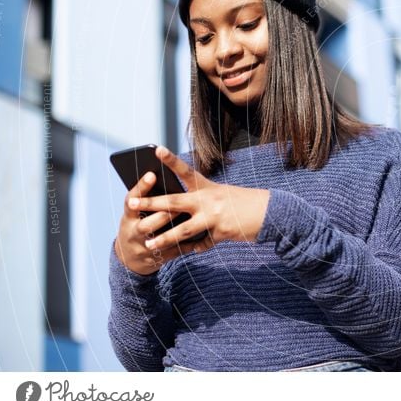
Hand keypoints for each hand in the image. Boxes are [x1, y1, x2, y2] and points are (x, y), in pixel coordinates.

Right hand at [114, 171, 181, 275]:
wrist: (129, 257)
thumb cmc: (139, 223)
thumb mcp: (136, 213)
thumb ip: (148, 200)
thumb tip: (163, 178)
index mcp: (128, 216)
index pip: (131, 200)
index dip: (141, 188)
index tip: (152, 174)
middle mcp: (132, 232)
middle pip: (146, 224)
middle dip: (163, 213)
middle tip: (178, 202)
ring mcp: (142, 247)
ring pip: (158, 239)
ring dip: (174, 230)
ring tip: (188, 220)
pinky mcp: (155, 258)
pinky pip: (171, 252)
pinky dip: (184, 245)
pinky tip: (198, 239)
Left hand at [123, 146, 270, 262]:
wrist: (271, 213)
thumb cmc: (245, 203)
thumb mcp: (223, 196)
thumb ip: (203, 203)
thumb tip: (184, 216)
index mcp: (208, 187)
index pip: (186, 171)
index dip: (170, 160)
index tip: (155, 149)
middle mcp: (208, 200)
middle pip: (173, 201)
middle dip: (150, 203)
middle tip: (130, 204)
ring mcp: (214, 217)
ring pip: (182, 229)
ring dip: (164, 238)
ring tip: (149, 245)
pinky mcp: (220, 233)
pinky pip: (202, 243)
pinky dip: (196, 247)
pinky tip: (189, 251)